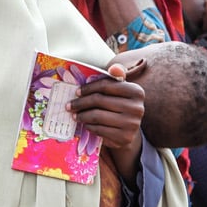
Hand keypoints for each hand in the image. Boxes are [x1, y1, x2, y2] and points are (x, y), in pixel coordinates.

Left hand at [70, 63, 143, 178]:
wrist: (130, 131)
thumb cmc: (120, 105)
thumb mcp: (121, 90)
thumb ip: (116, 77)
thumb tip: (114, 68)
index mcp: (136, 91)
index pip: (106, 85)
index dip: (88, 88)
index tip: (76, 91)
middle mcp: (137, 107)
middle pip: (100, 100)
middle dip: (81, 103)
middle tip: (69, 105)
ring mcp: (132, 124)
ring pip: (97, 116)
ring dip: (82, 115)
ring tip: (74, 115)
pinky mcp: (125, 138)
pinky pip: (100, 130)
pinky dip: (89, 126)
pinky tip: (85, 124)